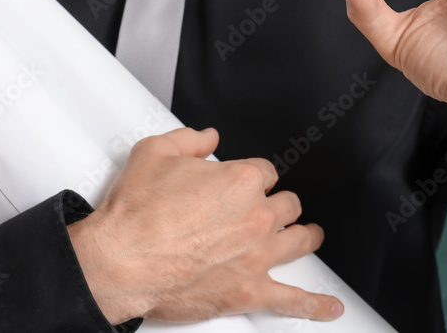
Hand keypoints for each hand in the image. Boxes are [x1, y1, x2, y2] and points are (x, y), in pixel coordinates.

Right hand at [68, 127, 342, 323]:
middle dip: (278, 206)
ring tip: (307, 235)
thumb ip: (188, 139)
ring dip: (304, 236)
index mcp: (239, 180)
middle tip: (269, 211)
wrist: (117, 262)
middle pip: (286, 205)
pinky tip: (329, 308)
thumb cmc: (133, 215)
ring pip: (298, 241)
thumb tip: (207, 137)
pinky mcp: (248, 290)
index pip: (266, 172)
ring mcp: (256, 254)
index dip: (256, 177)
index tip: (249, 183)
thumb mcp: (154, 153)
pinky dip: (314, 305)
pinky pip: (292, 299)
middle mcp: (255, 216)